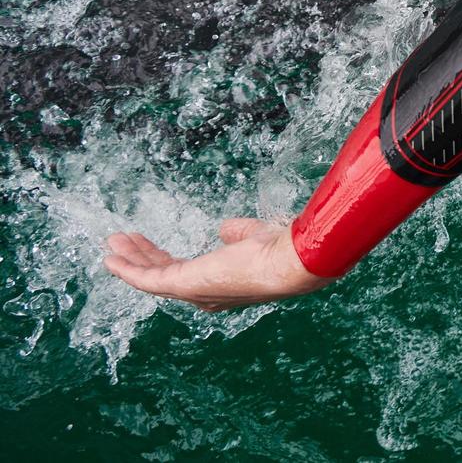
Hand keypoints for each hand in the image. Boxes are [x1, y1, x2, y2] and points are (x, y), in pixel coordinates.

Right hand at [103, 218, 337, 311]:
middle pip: (164, 275)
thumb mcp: (253, 235)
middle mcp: (205, 294)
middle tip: (124, 240)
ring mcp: (194, 292)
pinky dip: (127, 269)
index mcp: (220, 283)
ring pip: (152, 277)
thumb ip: (237, 233)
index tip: (145, 244)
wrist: (289, 261)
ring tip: (113, 241)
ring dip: (130, 259)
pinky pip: (147, 279)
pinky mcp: (184, 285)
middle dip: (142, 257)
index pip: (184, 271)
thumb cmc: (278, 248)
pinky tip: (111, 257)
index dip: (162, 257)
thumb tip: (224, 229)